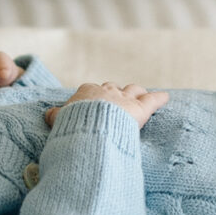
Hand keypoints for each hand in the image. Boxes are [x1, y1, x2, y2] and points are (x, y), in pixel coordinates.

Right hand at [48, 80, 168, 130]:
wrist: (91, 127)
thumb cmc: (73, 125)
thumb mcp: (59, 120)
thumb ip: (55, 116)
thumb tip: (49, 114)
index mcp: (87, 92)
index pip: (90, 91)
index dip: (92, 99)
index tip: (91, 107)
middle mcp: (107, 91)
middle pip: (112, 88)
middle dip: (114, 93)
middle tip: (115, 101)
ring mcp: (125, 98)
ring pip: (133, 90)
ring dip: (135, 93)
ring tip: (139, 95)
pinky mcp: (140, 109)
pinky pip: (153, 100)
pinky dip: (160, 98)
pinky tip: (166, 97)